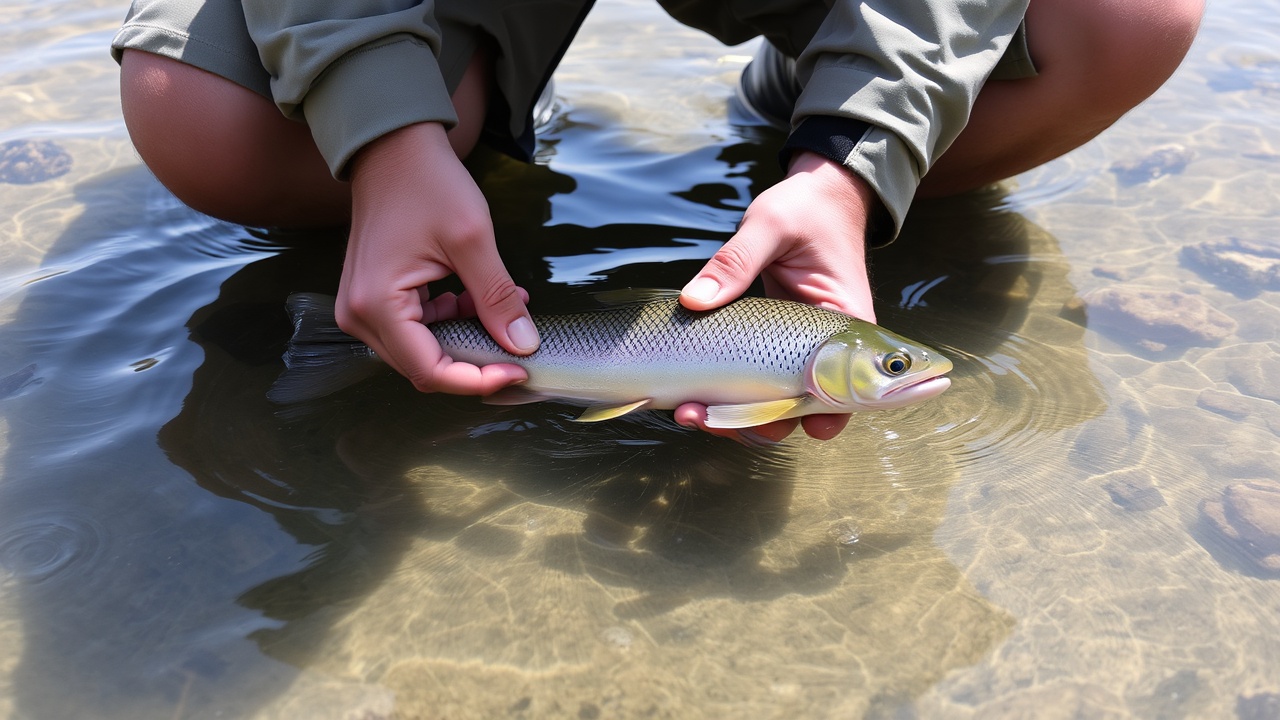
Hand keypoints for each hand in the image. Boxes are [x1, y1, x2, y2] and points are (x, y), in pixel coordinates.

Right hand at [336, 122, 539, 395]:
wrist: (393, 147)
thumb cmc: (426, 182)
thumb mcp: (472, 240)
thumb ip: (496, 298)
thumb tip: (522, 345)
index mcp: (377, 305)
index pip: (430, 371)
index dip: (478, 380)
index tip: (519, 371)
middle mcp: (359, 315)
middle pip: (424, 367)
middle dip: (476, 359)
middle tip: (519, 340)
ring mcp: (362, 308)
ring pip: (423, 350)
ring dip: (468, 336)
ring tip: (505, 303)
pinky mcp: (374, 299)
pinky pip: (417, 329)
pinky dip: (453, 320)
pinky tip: (478, 296)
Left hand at [675, 150, 877, 442]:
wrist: (816, 195)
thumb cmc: (806, 208)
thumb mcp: (770, 225)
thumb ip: (736, 261)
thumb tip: (693, 300)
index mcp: (844, 324)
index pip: (844, 393)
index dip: (817, 419)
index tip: (774, 425)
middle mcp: (827, 350)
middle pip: (798, 410)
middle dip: (749, 424)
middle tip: (698, 416)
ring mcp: (797, 351)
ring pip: (770, 405)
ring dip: (729, 417)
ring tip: (685, 412)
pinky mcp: (772, 346)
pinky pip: (752, 383)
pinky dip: (723, 396)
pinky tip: (688, 398)